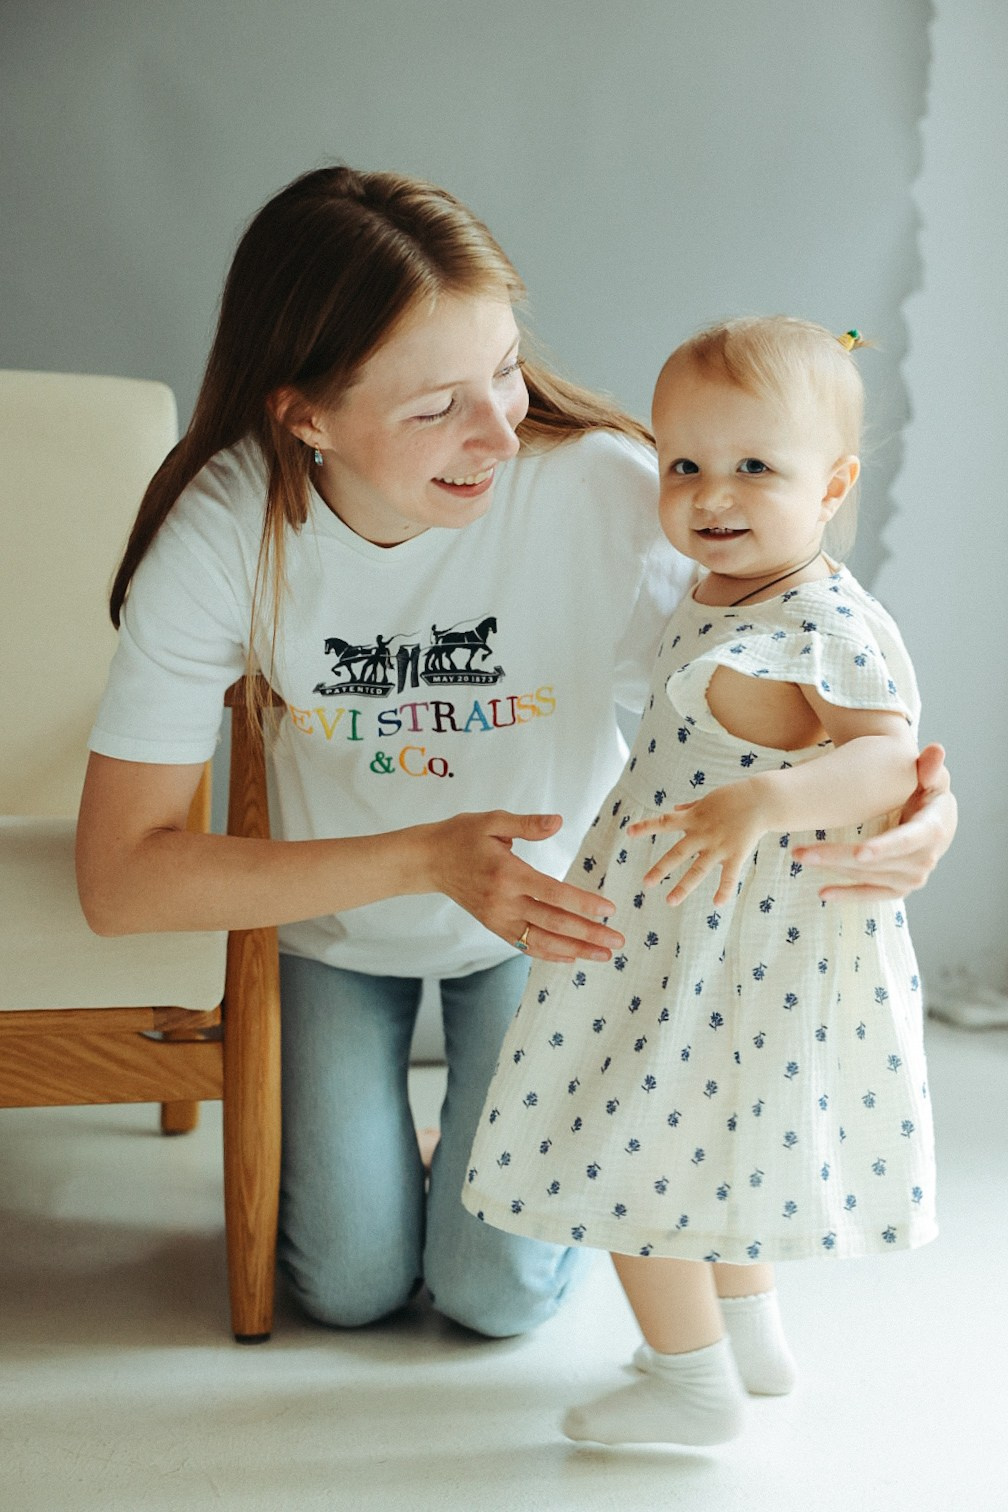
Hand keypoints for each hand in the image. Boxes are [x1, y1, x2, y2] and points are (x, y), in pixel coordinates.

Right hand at [427, 810, 624, 962]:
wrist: (429, 861)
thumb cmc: (461, 836)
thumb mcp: (492, 821)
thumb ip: (527, 824)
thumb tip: (558, 822)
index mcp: (507, 874)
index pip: (553, 894)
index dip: (583, 904)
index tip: (609, 909)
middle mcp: (503, 902)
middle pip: (553, 923)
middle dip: (588, 933)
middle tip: (618, 939)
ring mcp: (498, 918)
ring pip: (541, 940)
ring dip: (575, 950)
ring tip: (604, 955)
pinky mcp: (494, 926)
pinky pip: (525, 946)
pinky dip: (549, 954)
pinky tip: (572, 957)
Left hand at [627, 781, 769, 906]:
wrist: (761, 799)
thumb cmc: (733, 797)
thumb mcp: (707, 799)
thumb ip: (691, 807)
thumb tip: (675, 810)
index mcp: (693, 819)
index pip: (664, 822)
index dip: (646, 827)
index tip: (629, 833)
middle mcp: (702, 834)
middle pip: (677, 854)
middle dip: (660, 869)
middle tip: (645, 883)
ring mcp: (718, 846)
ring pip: (698, 870)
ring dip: (683, 886)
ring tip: (669, 901)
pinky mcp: (736, 853)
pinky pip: (729, 876)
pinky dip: (724, 890)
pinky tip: (717, 904)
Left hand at [793, 743, 956, 899]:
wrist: (933, 819)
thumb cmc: (927, 790)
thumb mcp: (931, 775)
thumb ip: (929, 765)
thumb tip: (935, 750)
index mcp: (933, 831)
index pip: (908, 840)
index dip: (884, 847)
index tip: (860, 852)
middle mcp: (924, 860)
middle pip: (876, 862)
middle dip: (837, 856)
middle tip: (801, 851)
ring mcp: (912, 878)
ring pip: (867, 876)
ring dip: (832, 868)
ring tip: (800, 855)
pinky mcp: (898, 889)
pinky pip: (872, 894)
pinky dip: (848, 895)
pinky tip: (823, 893)